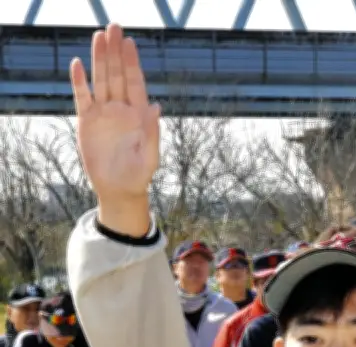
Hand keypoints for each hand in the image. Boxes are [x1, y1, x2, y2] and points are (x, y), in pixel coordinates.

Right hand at [70, 25, 159, 234]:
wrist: (119, 190)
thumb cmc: (139, 176)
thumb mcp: (149, 157)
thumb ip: (152, 133)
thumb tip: (156, 107)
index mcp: (139, 115)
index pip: (135, 83)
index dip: (132, 63)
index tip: (130, 43)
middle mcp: (121, 109)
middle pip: (117, 75)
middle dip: (115, 52)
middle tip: (114, 27)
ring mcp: (104, 113)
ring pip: (100, 80)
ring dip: (99, 59)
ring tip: (98, 36)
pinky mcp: (87, 121)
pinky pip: (83, 97)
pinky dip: (80, 82)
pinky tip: (78, 64)